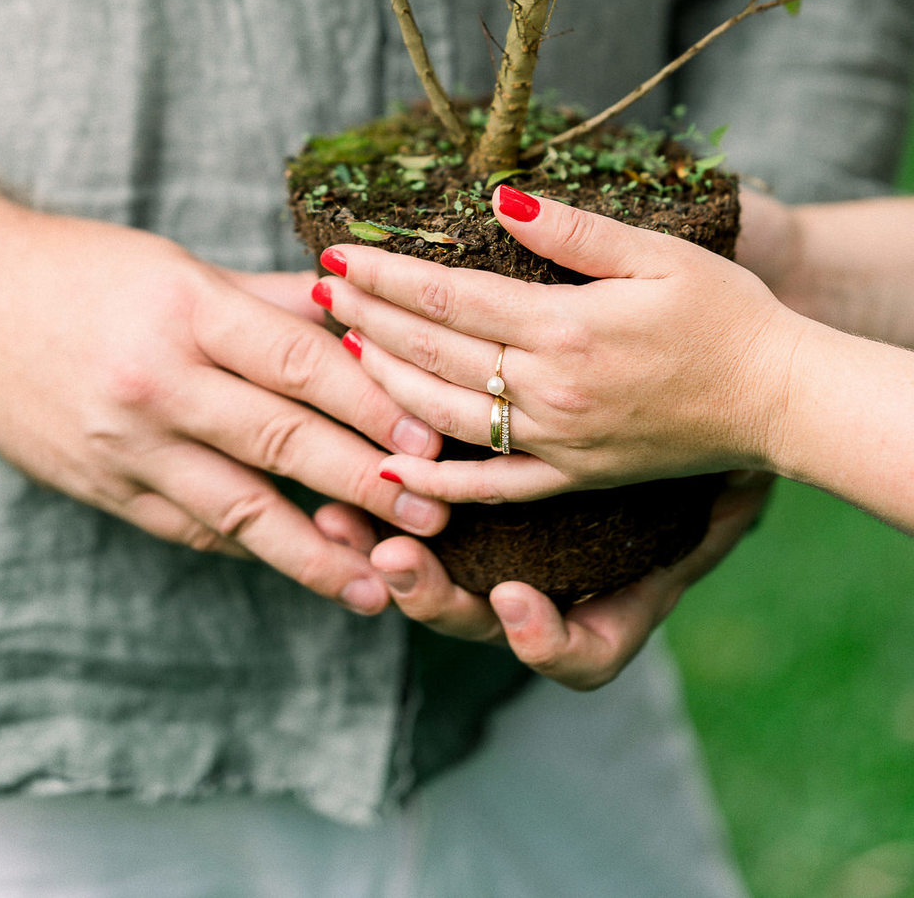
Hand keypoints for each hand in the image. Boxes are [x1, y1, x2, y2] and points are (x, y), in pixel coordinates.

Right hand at [0, 209, 447, 613]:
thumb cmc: (82, 272)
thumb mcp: (179, 267)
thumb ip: (269, 300)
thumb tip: (362, 317)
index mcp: (186, 311)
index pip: (298, 363)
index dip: (371, 404)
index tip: (431, 437)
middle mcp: (157, 383)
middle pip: (281, 441)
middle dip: (367, 483)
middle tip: (435, 515)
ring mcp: (124, 445)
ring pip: (238, 509)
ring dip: (316, 552)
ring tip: (379, 583)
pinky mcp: (101, 489)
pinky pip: (189, 526)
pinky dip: (248, 546)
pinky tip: (300, 563)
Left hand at [313, 187, 802, 500]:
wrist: (780, 399)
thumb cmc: (726, 314)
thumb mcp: (656, 252)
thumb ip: (571, 230)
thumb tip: (496, 196)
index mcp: (566, 327)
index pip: (448, 296)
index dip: (385, 274)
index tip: (336, 254)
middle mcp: (551, 390)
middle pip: (433, 352)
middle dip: (367, 318)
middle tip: (316, 291)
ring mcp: (558, 442)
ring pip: (445, 415)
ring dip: (383, 379)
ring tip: (338, 347)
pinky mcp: (572, 478)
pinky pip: (490, 487)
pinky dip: (433, 481)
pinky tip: (387, 469)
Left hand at [314, 474, 771, 688]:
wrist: (685, 408)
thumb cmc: (704, 463)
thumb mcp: (725, 483)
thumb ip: (722, 506)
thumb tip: (735, 496)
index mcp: (621, 592)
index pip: (585, 653)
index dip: (545, 643)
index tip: (516, 599)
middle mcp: (558, 587)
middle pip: (483, 621)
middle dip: (434, 598)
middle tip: (397, 561)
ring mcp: (508, 557)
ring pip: (436, 581)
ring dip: (383, 562)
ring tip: (340, 525)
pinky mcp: (462, 513)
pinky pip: (411, 530)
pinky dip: (368, 524)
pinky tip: (325, 503)